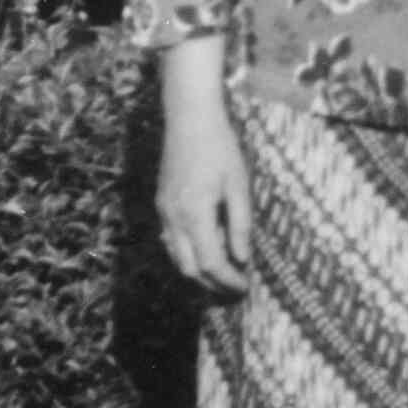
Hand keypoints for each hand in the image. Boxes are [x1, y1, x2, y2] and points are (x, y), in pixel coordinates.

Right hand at [157, 50, 251, 292]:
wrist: (189, 119)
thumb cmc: (221, 148)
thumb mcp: (239, 186)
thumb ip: (240, 225)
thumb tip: (242, 259)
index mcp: (194, 215)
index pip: (211, 263)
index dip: (229, 281)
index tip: (245, 288)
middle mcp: (173, 218)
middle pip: (189, 268)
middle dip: (212, 284)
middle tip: (236, 288)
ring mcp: (164, 211)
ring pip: (177, 257)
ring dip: (199, 272)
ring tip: (224, 276)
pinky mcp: (162, 204)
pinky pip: (171, 241)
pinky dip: (187, 254)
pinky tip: (206, 251)